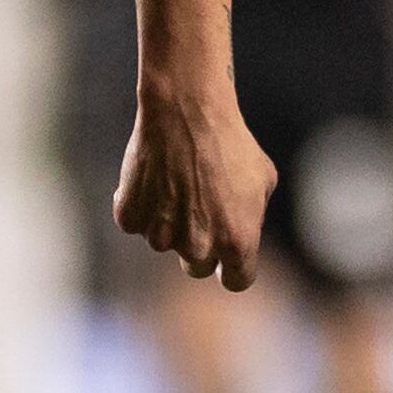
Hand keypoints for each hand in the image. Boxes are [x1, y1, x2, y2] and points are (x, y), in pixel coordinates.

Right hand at [115, 86, 278, 289]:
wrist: (186, 112)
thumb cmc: (231, 143)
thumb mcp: (262, 180)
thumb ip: (252, 217)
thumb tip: (242, 230)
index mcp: (237, 242)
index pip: (236, 281)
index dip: (233, 267)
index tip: (228, 256)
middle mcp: (198, 246)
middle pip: (197, 266)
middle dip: (200, 245)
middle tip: (199, 209)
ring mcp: (160, 235)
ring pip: (165, 243)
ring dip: (169, 222)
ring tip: (177, 182)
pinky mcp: (130, 218)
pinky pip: (136, 223)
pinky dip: (141, 206)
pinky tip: (152, 177)